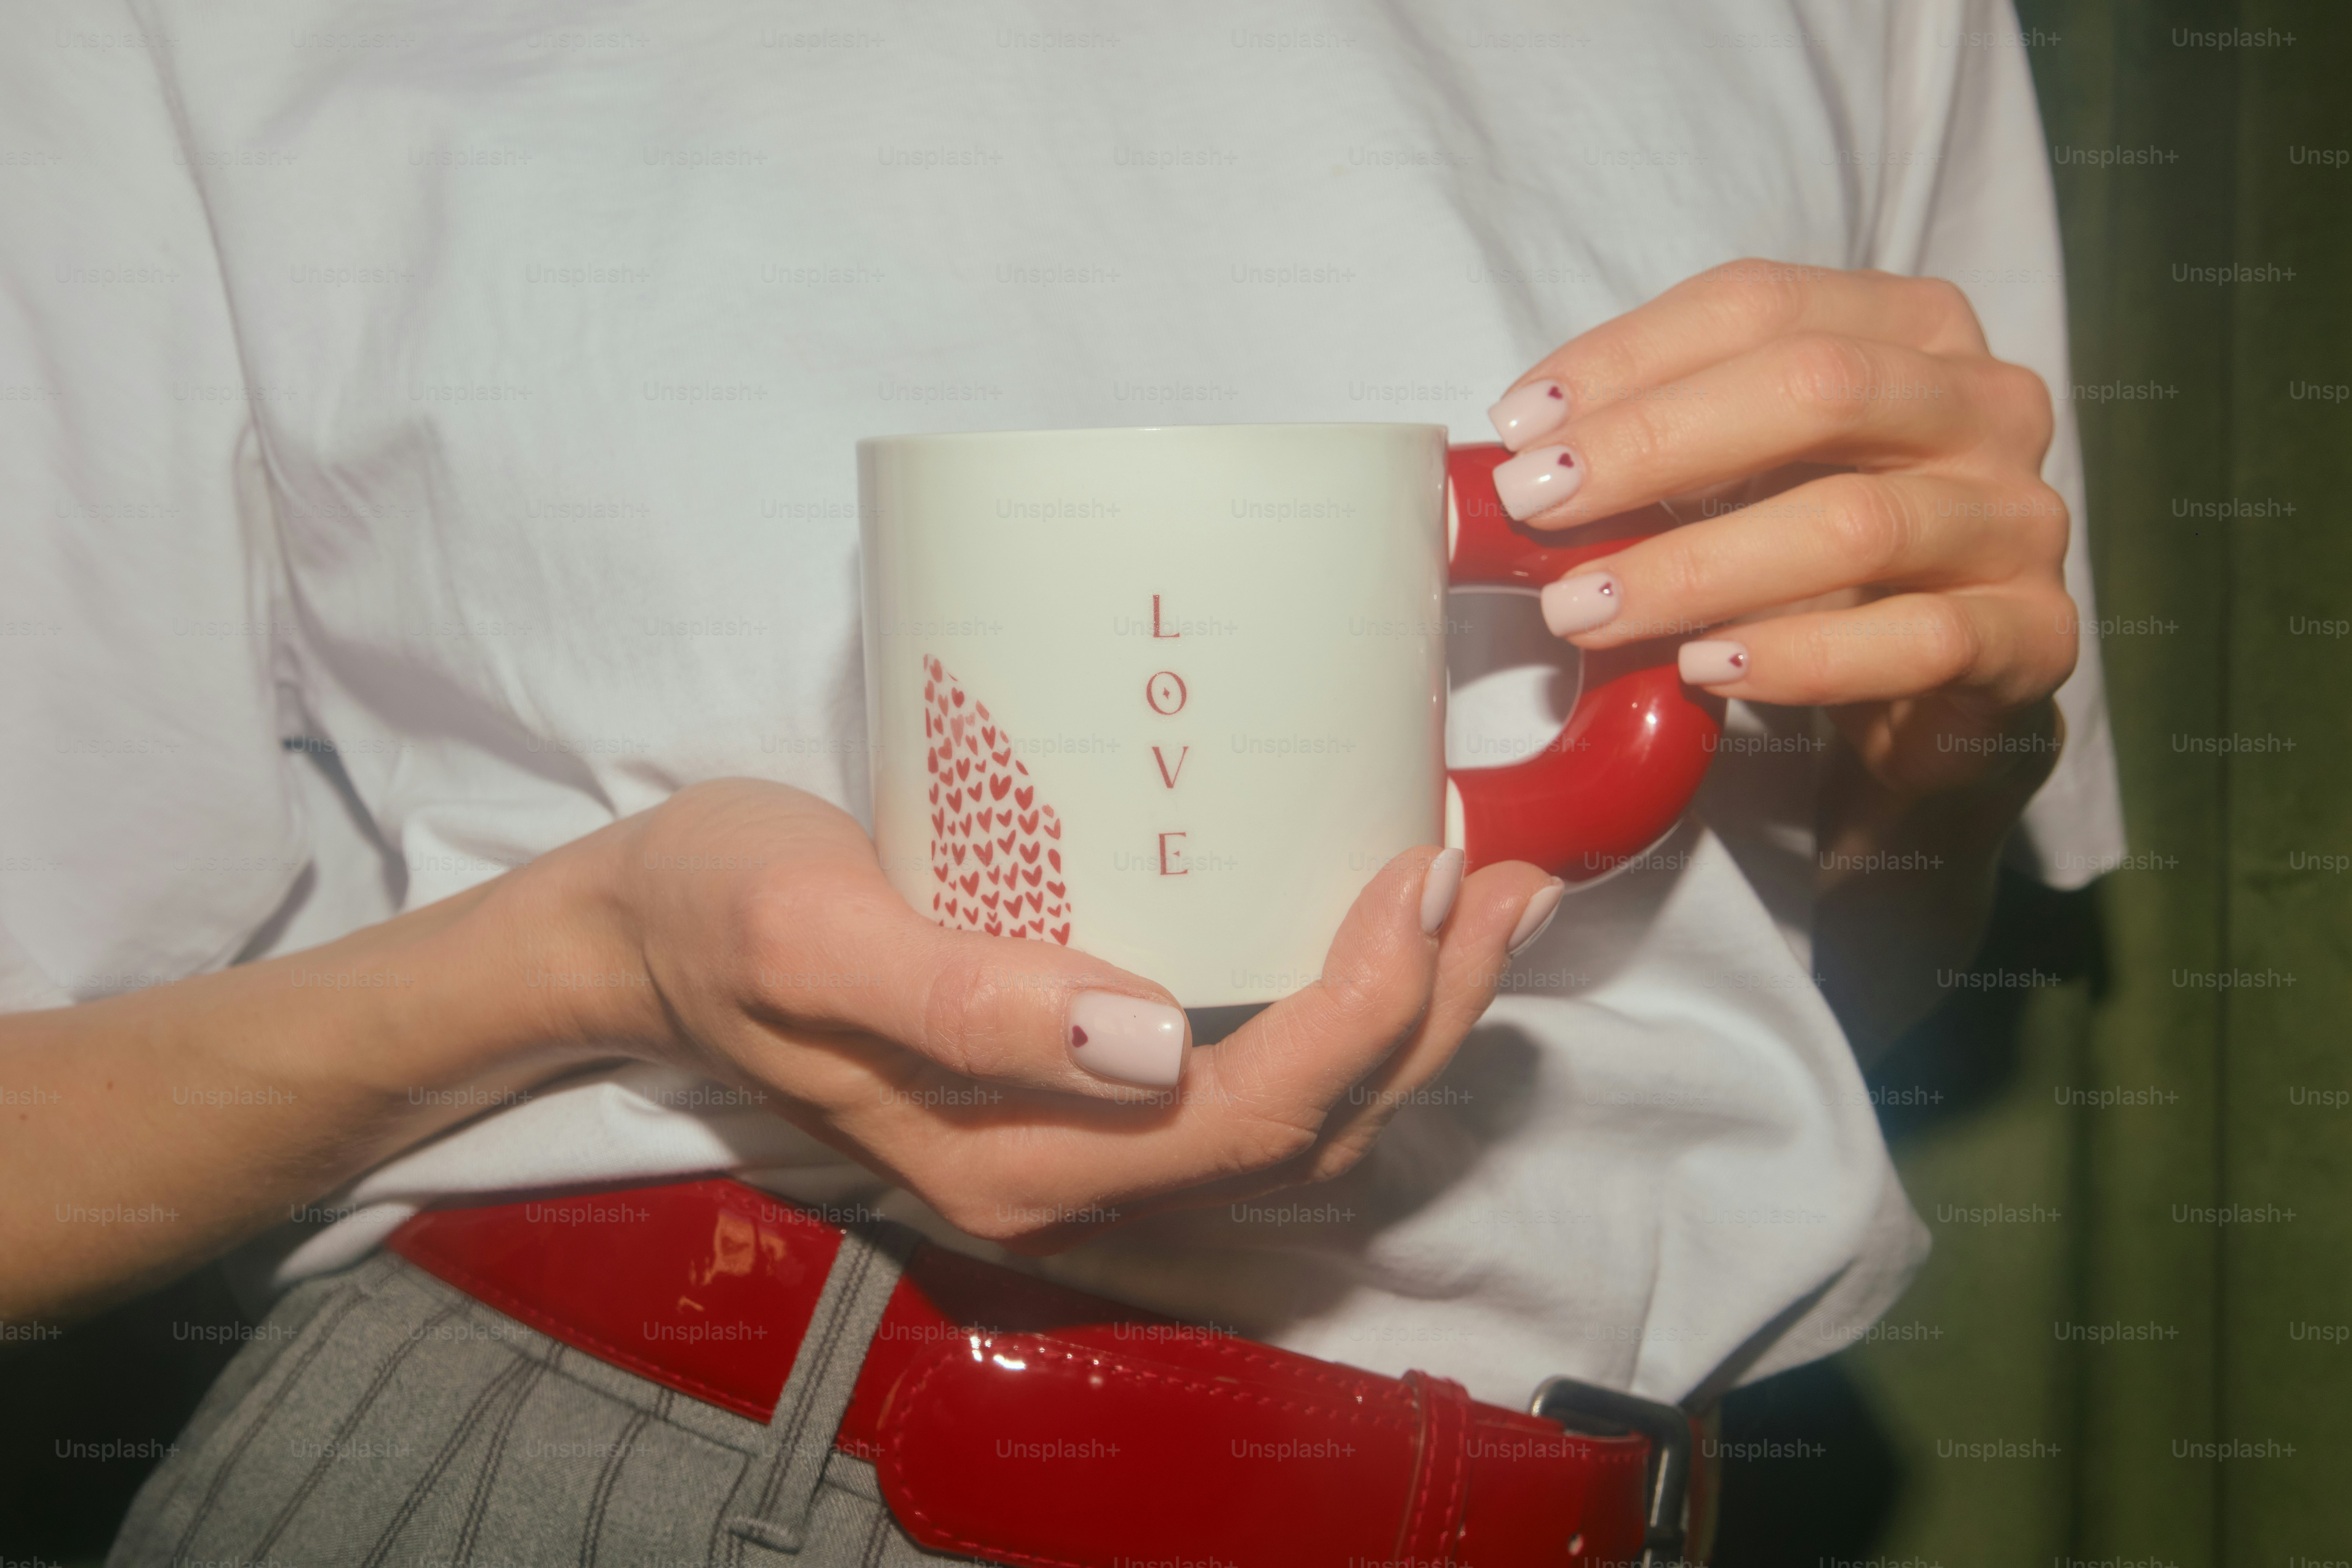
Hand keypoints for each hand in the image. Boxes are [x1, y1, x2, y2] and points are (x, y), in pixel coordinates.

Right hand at [546, 779, 1559, 1248]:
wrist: (643, 937)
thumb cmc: (716, 910)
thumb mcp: (806, 936)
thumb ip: (962, 1001)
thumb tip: (1145, 1039)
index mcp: (1016, 1156)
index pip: (1250, 1109)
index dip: (1364, 1005)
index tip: (1422, 867)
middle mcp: (1069, 1174)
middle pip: (1307, 1126)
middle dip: (1428, 1012)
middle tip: (1500, 875)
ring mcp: (1080, 1138)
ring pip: (1297, 1114)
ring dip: (1410, 1017)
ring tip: (1482, 896)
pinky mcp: (1081, 1084)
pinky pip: (1251, 1076)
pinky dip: (1343, 1011)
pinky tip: (1374, 925)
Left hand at [1484, 258, 2075, 796]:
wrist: (1931, 695)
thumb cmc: (1814, 566)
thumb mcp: (1742, 479)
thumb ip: (1664, 447)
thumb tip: (1522, 450)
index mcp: (1914, 329)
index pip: (1761, 304)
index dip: (1630, 357)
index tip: (1520, 425)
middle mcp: (1986, 405)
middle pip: (1817, 390)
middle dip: (1654, 447)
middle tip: (1535, 504)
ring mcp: (2020, 520)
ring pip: (1857, 524)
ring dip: (1697, 568)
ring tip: (1584, 608)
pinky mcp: (2035, 636)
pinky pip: (1916, 640)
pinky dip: (1799, 657)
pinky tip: (1705, 668)